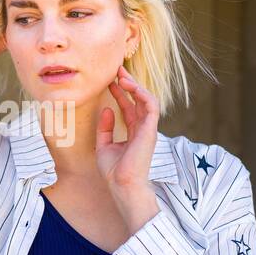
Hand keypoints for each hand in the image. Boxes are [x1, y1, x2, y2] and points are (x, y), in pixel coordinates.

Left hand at [96, 65, 158, 193]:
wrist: (121, 184)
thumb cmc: (114, 171)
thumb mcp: (104, 146)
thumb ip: (105, 128)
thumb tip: (107, 108)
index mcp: (133, 132)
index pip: (129, 107)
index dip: (120, 93)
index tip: (110, 81)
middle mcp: (142, 128)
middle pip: (138, 100)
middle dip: (129, 84)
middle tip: (117, 70)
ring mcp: (148, 128)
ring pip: (147, 99)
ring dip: (136, 86)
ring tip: (123, 76)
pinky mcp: (151, 129)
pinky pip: (151, 106)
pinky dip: (142, 94)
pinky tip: (131, 86)